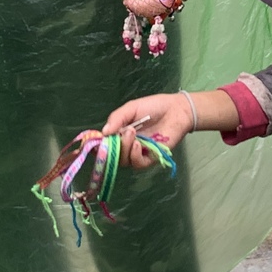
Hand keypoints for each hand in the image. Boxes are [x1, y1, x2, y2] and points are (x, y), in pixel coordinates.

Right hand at [102, 87, 238, 163]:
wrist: (175, 110)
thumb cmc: (153, 107)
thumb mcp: (131, 108)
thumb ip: (117, 118)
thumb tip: (103, 133)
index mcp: (120, 133)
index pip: (105, 145)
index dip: (99, 146)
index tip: (96, 143)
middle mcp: (127, 146)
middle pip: (112, 155)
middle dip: (114, 146)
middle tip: (124, 131)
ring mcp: (138, 153)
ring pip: (123, 161)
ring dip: (125, 148)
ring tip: (132, 133)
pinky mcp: (150, 158)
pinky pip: (137, 164)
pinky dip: (134, 156)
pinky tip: (137, 145)